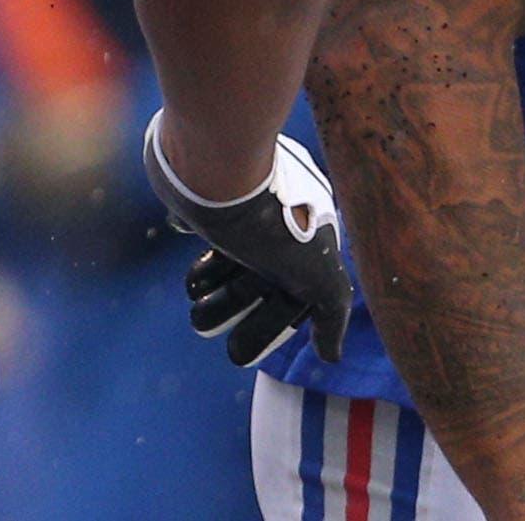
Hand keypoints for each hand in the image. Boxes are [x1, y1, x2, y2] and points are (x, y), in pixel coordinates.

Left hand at [146, 115, 354, 363]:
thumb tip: (332, 357)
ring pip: (230, 265)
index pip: (289, 301)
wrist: (223, 166)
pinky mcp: (213, 202)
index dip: (265, 330)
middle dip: (231, 313)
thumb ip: (331, 316)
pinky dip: (202, 266)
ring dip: (212, 295)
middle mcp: (278, 232)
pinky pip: (209, 239)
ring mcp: (245, 215)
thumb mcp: (322, 279)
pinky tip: (193, 285)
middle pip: (256, 285)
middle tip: (202, 330)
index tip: (237, 356)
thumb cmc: (277, 224)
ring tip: (195, 316)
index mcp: (307, 250)